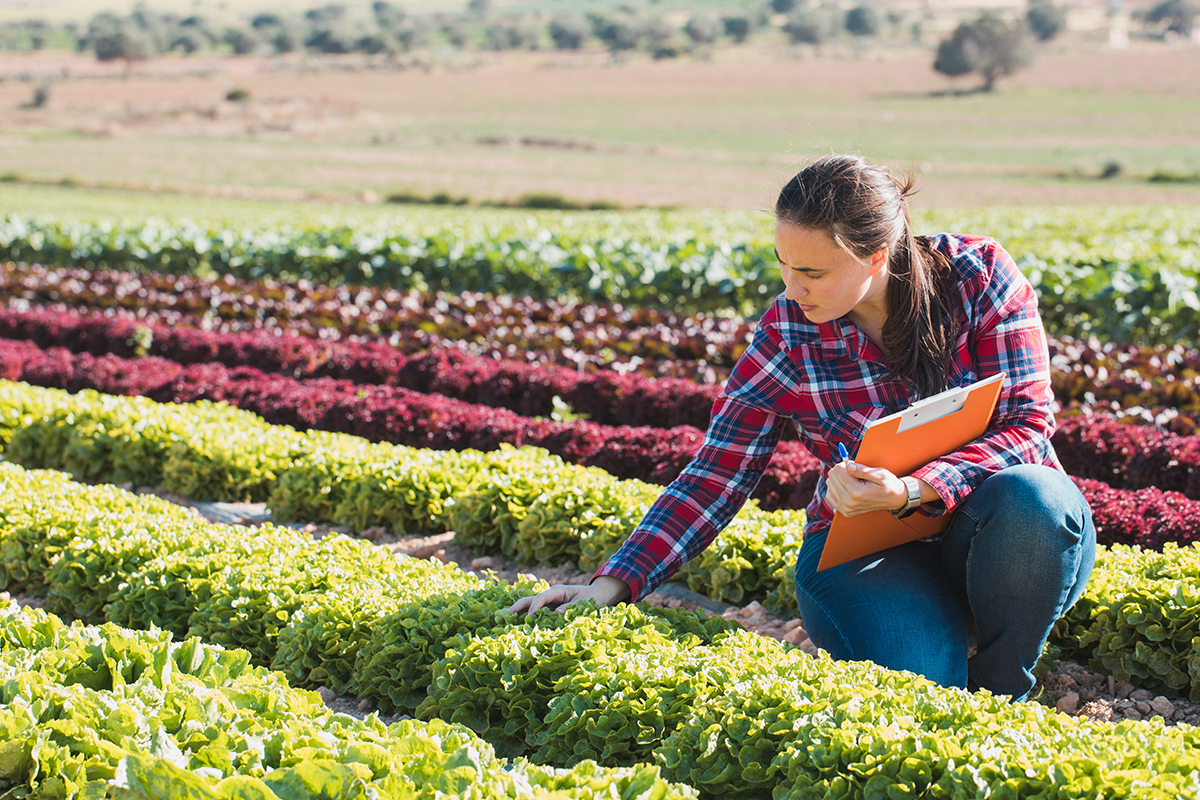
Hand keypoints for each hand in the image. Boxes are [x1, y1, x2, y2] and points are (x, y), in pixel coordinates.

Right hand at [508, 576, 631, 615]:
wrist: (597, 596)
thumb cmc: (591, 599)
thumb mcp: (583, 603)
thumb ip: (570, 608)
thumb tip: (556, 613)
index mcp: (557, 591)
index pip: (541, 597)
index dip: (534, 607)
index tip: (529, 617)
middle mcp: (549, 596)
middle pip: (529, 600)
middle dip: (517, 608)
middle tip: (504, 617)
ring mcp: (548, 603)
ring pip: (529, 607)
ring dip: (518, 614)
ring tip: (505, 623)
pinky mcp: (549, 610)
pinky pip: (535, 614)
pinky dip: (526, 619)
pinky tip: (518, 628)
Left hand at [825, 460, 908, 516]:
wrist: (893, 500)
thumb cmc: (888, 484)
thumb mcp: (879, 474)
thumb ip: (862, 470)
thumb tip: (848, 466)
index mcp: (857, 492)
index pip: (838, 471)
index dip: (845, 464)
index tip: (853, 464)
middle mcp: (849, 502)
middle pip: (832, 477)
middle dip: (841, 470)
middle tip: (853, 471)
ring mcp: (846, 508)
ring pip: (830, 484)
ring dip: (838, 479)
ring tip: (852, 480)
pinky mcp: (845, 511)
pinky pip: (830, 495)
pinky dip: (835, 488)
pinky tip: (845, 486)